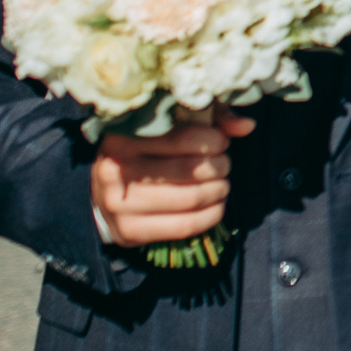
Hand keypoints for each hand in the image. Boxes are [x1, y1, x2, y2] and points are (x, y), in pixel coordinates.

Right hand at [90, 111, 254, 246]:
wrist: (104, 193)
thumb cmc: (145, 151)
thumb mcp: (169, 125)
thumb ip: (209, 118)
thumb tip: (247, 125)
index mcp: (122, 137)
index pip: (183, 137)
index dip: (214, 139)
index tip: (220, 141)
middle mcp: (115, 170)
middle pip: (191, 170)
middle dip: (220, 166)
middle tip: (223, 164)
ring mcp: (119, 204)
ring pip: (191, 199)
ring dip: (219, 190)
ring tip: (222, 184)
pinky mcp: (129, 231)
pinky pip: (184, 226)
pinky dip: (211, 215)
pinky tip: (216, 205)